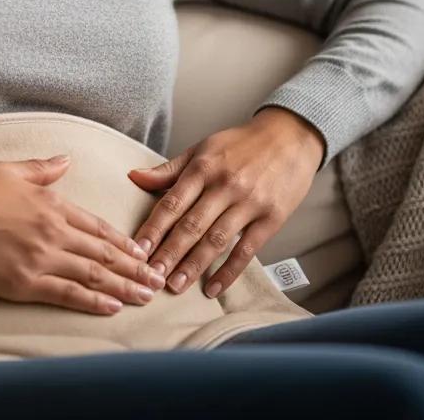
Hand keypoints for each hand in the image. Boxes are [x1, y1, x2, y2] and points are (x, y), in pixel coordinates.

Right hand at [0, 154, 166, 315]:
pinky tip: (112, 306)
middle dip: (134, 268)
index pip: (97, 226)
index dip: (123, 241)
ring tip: (145, 296)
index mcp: (52, 204)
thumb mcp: (10, 170)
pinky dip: (93, 301)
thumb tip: (65, 160)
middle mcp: (53, 232)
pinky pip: (67, 294)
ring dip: (124, 286)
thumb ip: (43, 169)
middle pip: (103, 253)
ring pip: (93, 275)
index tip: (142, 251)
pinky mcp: (24, 283)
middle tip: (157, 280)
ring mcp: (40, 259)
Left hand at [126, 107, 324, 298]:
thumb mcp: (203, 148)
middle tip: (150, 277)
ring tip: (175, 286)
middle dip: (169, 253)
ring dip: (194, 266)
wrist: (290, 136)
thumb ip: (169, 169)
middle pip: (191, 225)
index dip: (153, 228)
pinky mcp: (271, 218)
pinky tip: (213, 288)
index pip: (172, 202)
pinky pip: (246, 250)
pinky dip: (229, 272)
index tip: (137, 250)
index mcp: (204, 167)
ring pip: (216, 240)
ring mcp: (249, 202)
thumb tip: (134, 177)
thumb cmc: (241, 144)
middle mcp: (224, 185)